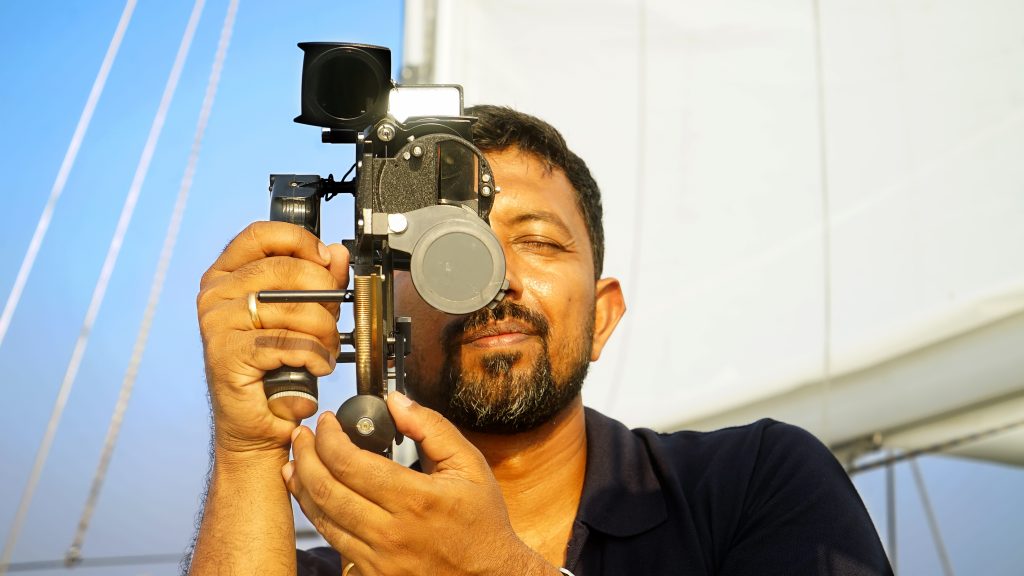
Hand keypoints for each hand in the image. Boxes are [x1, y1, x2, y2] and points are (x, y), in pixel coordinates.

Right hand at [197, 221, 348, 453]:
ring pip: (294, 309)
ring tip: (326, 350)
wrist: (256, 422)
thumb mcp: (301, 314)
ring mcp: (217, 323)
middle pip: (286, 270)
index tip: (326, 261)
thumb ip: (318, 280)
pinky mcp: (228, 353)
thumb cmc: (276, 367)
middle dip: (324, 295)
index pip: (262, 234)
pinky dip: (315, 356)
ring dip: (325, 333)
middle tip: (334, 319)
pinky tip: (316, 367)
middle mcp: (216, 294)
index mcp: (227, 275)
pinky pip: (289, 342)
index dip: (301, 241)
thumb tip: (337, 254)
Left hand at [284, 392, 553, 575]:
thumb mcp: (469, 465)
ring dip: (302, 486)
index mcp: (415, 499)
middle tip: (300, 436)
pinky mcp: (374, 574)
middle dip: (305, 456)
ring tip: (296, 462)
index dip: (329, 437)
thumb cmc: (481, 522)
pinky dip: (317, 515)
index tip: (328, 421)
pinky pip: (334, 542)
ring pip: (323, 519)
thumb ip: (432, 428)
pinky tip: (313, 497)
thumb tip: (396, 401)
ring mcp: (379, 559)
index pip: (351, 463)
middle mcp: (391, 532)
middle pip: (326, 490)